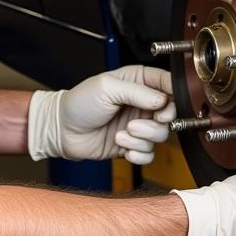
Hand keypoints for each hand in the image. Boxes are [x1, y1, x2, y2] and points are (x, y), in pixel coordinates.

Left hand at [27, 66, 175, 164]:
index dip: (173, 96)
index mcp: (138, 81)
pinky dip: (138, 153)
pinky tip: (123, 148)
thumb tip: (162, 100)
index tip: (164, 107)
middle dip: (156, 122)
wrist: (62, 130)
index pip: (168, 84)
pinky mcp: (132, 145)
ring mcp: (139, 124)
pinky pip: (149, 154)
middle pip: (170, 113)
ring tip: (122, 134)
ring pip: (161, 135)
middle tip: (136, 124)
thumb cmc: (79, 103)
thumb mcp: (106, 88)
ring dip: (142, 138)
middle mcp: (141, 102)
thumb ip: (137, 91)